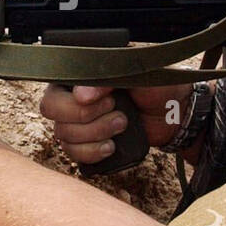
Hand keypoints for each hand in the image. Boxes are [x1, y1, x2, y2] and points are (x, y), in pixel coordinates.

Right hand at [38, 83, 193, 166]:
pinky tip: (111, 146)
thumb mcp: (136, 71)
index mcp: (78, 74)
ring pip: (63, 135)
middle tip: (117, 112)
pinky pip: (73, 154)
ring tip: (122, 125)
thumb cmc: (155, 84)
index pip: (54, 88)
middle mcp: (71, 96)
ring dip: (94, 135)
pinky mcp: (87, 143)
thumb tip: (81, 96)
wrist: (173, 112)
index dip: (76, 100)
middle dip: (86, 118)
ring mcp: (77, 121)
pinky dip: (92, 153)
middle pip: (51, 112)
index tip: (108, 99)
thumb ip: (107, 77)